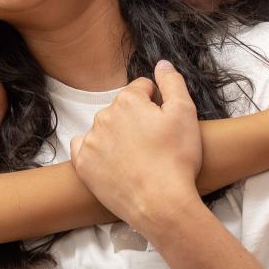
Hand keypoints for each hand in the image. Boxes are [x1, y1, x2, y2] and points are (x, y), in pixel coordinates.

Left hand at [69, 61, 202, 233]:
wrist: (161, 204)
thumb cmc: (177, 159)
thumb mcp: (185, 113)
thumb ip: (172, 82)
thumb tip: (161, 64)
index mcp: (127, 101)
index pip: (141, 89)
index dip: (157, 103)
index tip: (165, 123)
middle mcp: (103, 116)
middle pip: (122, 108)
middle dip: (136, 119)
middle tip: (154, 144)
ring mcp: (90, 141)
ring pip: (105, 128)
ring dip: (117, 136)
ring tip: (137, 158)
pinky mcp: (82, 164)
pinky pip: (83, 148)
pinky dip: (96, 152)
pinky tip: (113, 163)